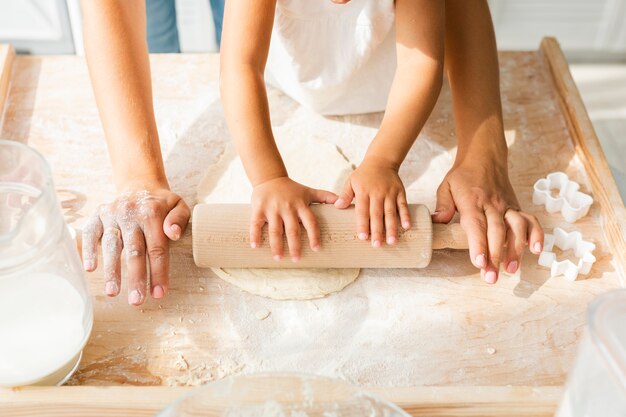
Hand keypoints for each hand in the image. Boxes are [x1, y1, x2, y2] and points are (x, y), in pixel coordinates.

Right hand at [82, 184, 189, 304]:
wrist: (140, 184)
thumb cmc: (162, 203)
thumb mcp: (180, 205)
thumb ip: (180, 219)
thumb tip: (173, 234)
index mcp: (152, 213)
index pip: (157, 248)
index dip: (159, 272)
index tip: (160, 294)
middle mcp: (131, 213)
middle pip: (134, 250)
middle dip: (136, 277)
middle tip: (137, 301)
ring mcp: (112, 214)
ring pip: (111, 244)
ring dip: (111, 270)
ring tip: (112, 292)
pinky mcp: (97, 215)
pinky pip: (90, 233)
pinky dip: (88, 250)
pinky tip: (90, 269)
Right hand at [250, 177, 337, 260]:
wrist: (269, 177)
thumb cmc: (291, 188)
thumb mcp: (309, 191)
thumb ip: (325, 197)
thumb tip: (342, 203)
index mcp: (301, 205)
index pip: (310, 222)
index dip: (314, 235)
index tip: (317, 249)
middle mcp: (287, 207)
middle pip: (293, 230)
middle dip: (295, 246)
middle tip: (297, 259)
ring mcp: (272, 208)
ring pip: (275, 230)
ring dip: (276, 245)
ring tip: (278, 258)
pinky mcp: (259, 208)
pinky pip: (256, 223)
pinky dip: (254, 235)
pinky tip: (255, 247)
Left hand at [334, 156, 410, 246]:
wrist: (381, 160)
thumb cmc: (364, 175)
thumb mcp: (351, 181)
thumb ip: (345, 194)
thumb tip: (337, 206)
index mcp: (364, 192)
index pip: (362, 211)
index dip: (363, 224)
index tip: (363, 237)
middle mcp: (377, 193)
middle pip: (377, 214)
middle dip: (377, 231)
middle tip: (377, 245)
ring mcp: (390, 193)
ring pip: (391, 212)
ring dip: (392, 228)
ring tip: (392, 241)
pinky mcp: (400, 192)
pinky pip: (403, 205)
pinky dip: (406, 216)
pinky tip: (407, 227)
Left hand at [432, 160, 542, 283]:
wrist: (484, 157)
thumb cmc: (463, 177)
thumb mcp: (446, 187)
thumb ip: (443, 205)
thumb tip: (437, 221)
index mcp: (472, 201)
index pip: (476, 225)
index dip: (479, 244)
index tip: (480, 262)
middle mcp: (492, 205)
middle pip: (497, 232)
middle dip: (495, 256)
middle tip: (491, 277)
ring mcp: (507, 206)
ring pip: (516, 228)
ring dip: (515, 249)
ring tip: (511, 269)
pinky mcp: (517, 207)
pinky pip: (530, 221)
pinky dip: (535, 235)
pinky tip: (535, 250)